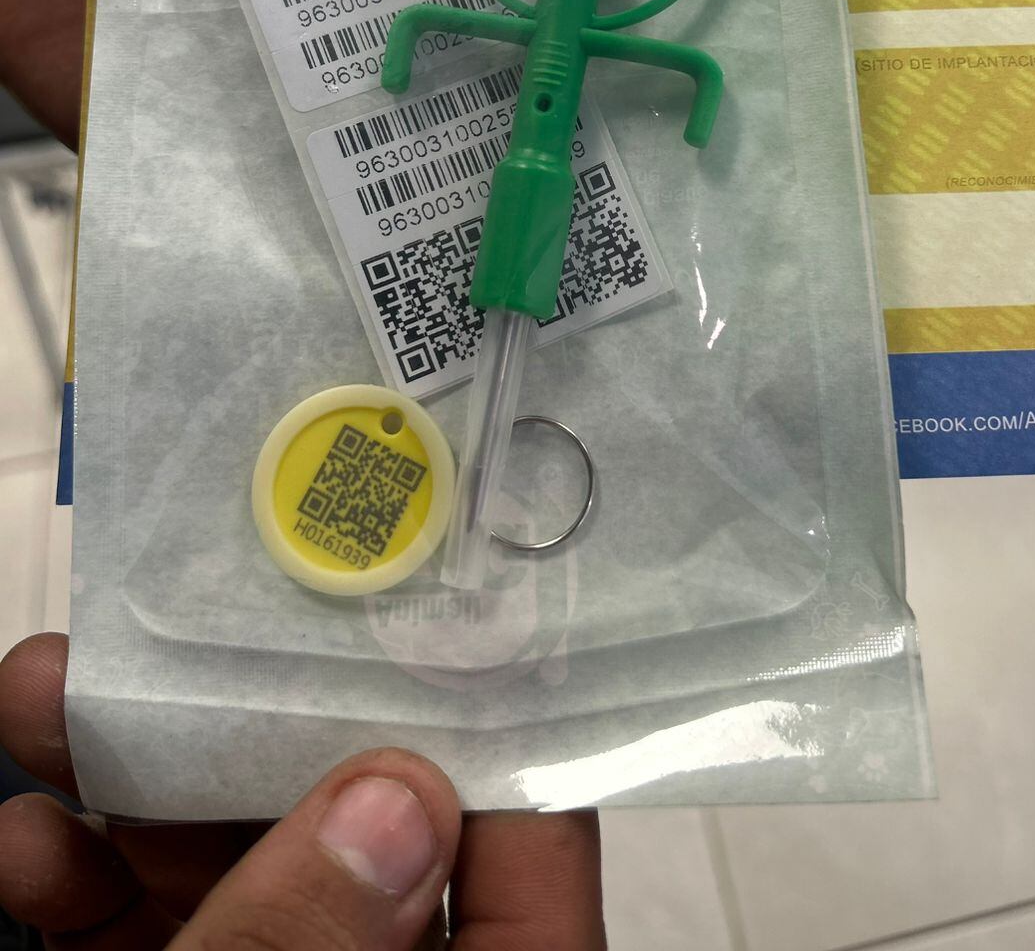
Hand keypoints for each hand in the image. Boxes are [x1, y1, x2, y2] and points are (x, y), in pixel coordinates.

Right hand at [0, 633, 605, 948]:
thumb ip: (315, 950)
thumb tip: (391, 799)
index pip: (525, 833)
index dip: (469, 703)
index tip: (416, 580)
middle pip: (353, 826)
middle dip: (246, 717)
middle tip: (179, 618)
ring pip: (240, 869)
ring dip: (135, 786)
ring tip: (50, 697)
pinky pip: (158, 937)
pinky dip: (92, 891)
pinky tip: (29, 848)